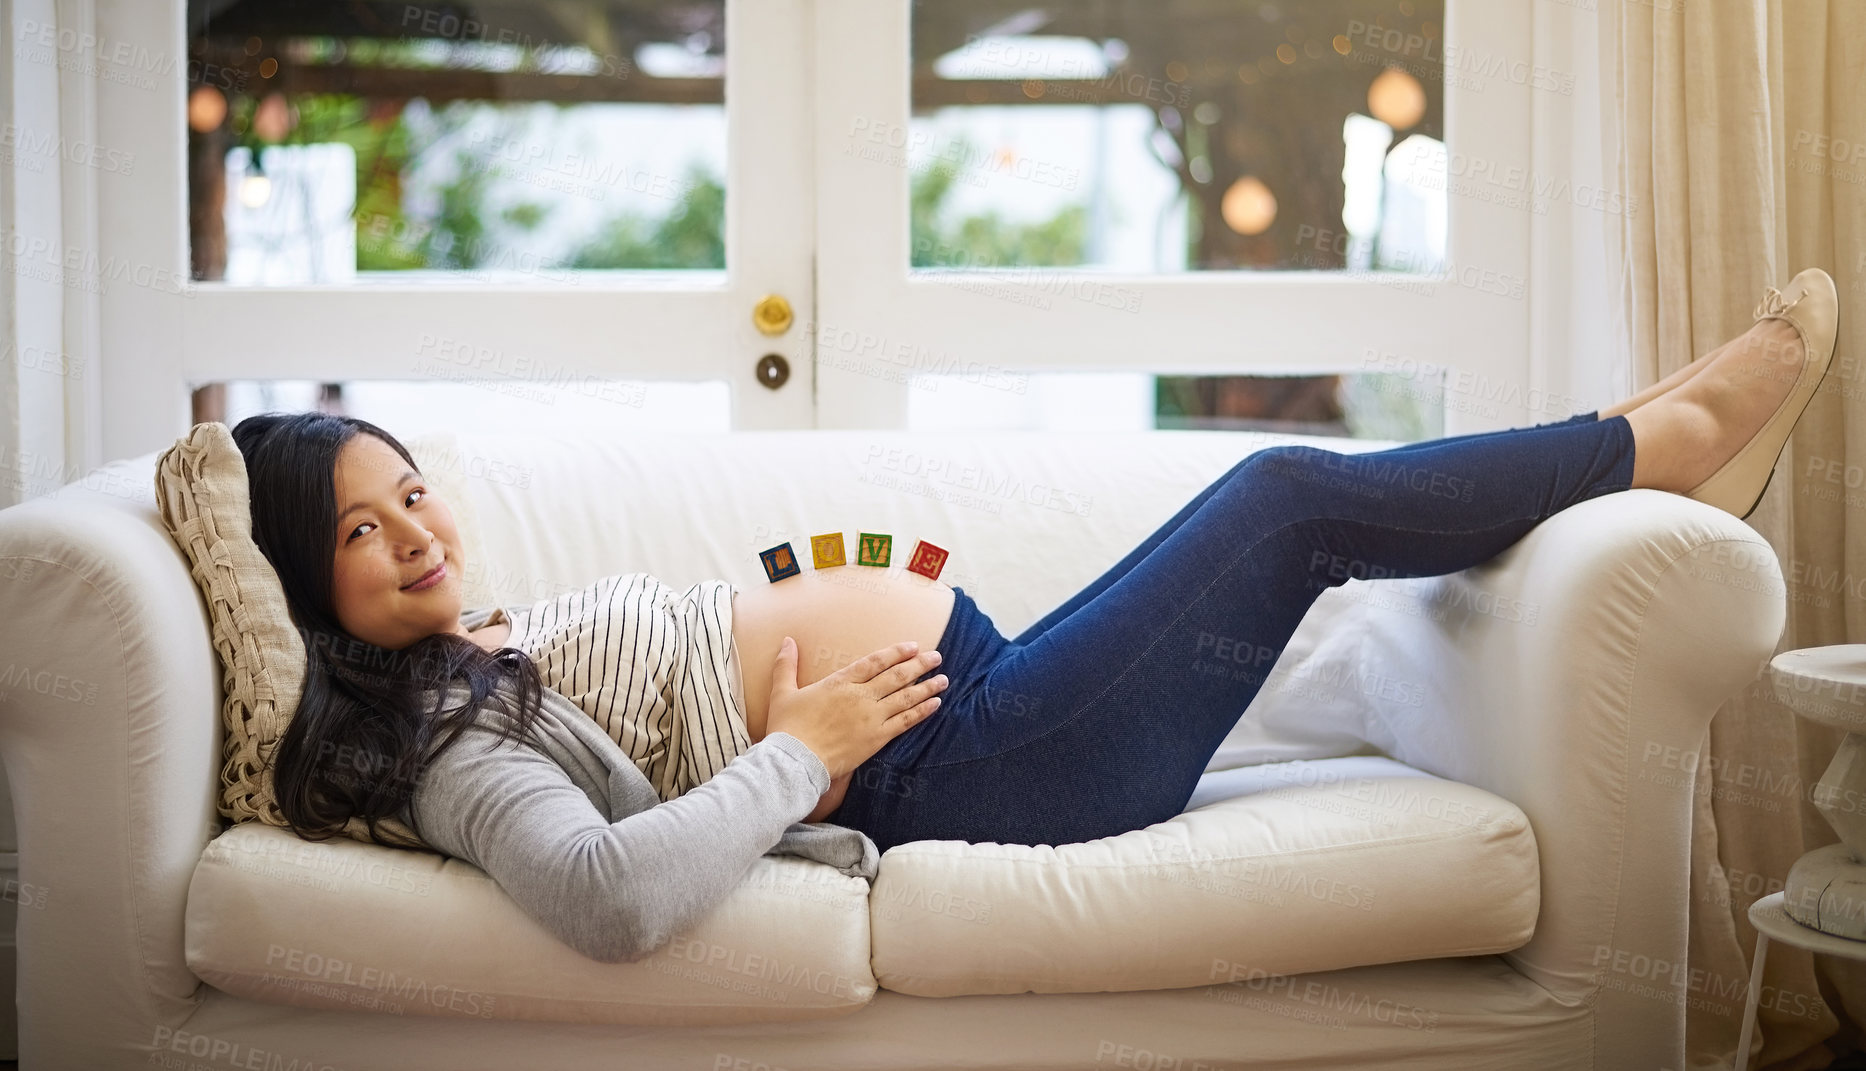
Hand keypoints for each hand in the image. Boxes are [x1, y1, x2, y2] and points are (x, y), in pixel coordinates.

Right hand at [764, 638, 947, 780]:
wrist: (794, 762)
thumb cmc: (787, 728)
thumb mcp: (782, 692)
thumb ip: (786, 665)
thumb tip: (787, 640)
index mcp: (840, 682)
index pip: (874, 662)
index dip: (896, 652)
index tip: (913, 646)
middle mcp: (860, 697)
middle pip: (897, 676)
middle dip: (919, 665)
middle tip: (937, 657)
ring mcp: (871, 718)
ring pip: (905, 697)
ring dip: (927, 687)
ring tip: (943, 680)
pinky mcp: (876, 739)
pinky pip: (905, 722)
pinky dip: (922, 712)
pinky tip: (936, 705)